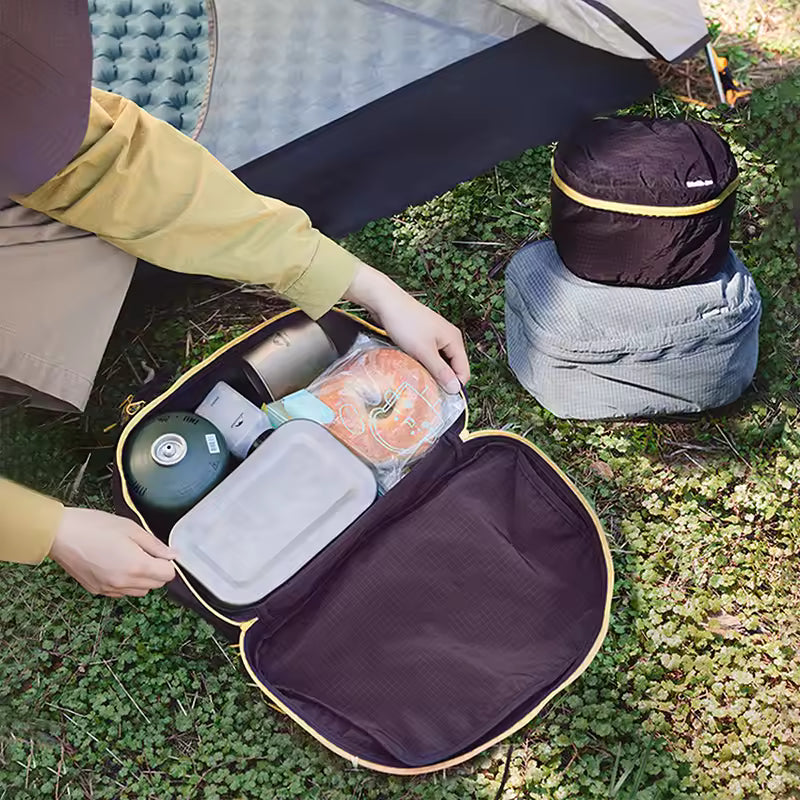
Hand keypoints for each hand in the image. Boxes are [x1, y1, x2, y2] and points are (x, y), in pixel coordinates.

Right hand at [49, 508, 177, 597]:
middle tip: (145, 552)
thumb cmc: (96, 526)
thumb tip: (173, 555)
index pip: (168, 575)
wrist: (61, 534)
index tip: (160, 552)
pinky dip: (125, 583)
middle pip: (155, 585)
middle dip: (157, 570)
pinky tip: (116, 565)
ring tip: (130, 558)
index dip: (168, 563)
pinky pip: (120, 592)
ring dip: (142, 579)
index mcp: (137, 566)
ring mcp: (109, 589)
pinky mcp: (96, 590)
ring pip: (139, 591)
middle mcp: (124, 583)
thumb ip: (155, 545)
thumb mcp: (132, 529)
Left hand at [343, 263, 469, 392]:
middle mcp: (449, 338)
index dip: (454, 385)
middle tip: (427, 390)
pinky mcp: (424, 337)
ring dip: (431, 372)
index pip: (463, 370)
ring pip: (439, 362)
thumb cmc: (406, 324)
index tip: (440, 397)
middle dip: (442, 379)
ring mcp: (436, 337)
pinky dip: (423, 363)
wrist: (386, 302)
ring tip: (419, 379)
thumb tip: (455, 390)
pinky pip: (429, 356)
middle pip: (452, 367)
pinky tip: (413, 368)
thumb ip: (440, 371)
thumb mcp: (424, 351)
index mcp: (454, 340)